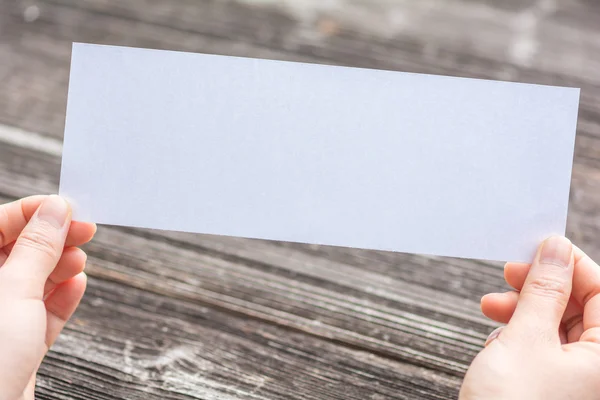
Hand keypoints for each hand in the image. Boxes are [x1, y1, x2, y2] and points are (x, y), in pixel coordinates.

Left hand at [0, 195, 95, 399]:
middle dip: (53, 239)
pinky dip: (62, 296)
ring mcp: (0, 319)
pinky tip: (77, 284)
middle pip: (18, 250)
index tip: (66, 207)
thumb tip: (56, 211)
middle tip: (85, 230)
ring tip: (81, 260)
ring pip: (33, 280)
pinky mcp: (17, 343)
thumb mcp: (14, 290)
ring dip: (61, 267)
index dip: (33, 212)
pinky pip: (42, 311)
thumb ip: (37, 248)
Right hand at [460, 236, 599, 398]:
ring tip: (491, 308)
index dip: (570, 265)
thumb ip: (544, 290)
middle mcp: (598, 370)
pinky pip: (542, 349)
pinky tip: (497, 343)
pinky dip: (518, 338)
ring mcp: (576, 381)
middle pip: (579, 308)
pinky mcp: (551, 388)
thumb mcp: (526, 338)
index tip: (539, 247)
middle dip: (540, 288)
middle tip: (509, 275)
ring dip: (523, 312)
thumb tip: (555, 249)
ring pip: (556, 327)